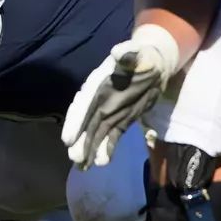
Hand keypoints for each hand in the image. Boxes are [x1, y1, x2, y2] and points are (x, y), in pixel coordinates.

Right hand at [62, 25, 178, 167]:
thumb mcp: (137, 53)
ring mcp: (108, 112)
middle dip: (80, 143)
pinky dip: (107, 149)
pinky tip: (103, 162)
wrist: (152, 63)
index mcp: (97, 85)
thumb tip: (118, 52)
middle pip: (86, 125)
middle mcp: (98, 101)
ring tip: (84, 168)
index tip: (67, 140)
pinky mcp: (120, 120)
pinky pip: (112, 136)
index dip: (74, 123)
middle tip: (76, 160)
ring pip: (96, 134)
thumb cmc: (142, 56)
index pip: (83, 105)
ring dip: (90, 150)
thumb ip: (128, 54)